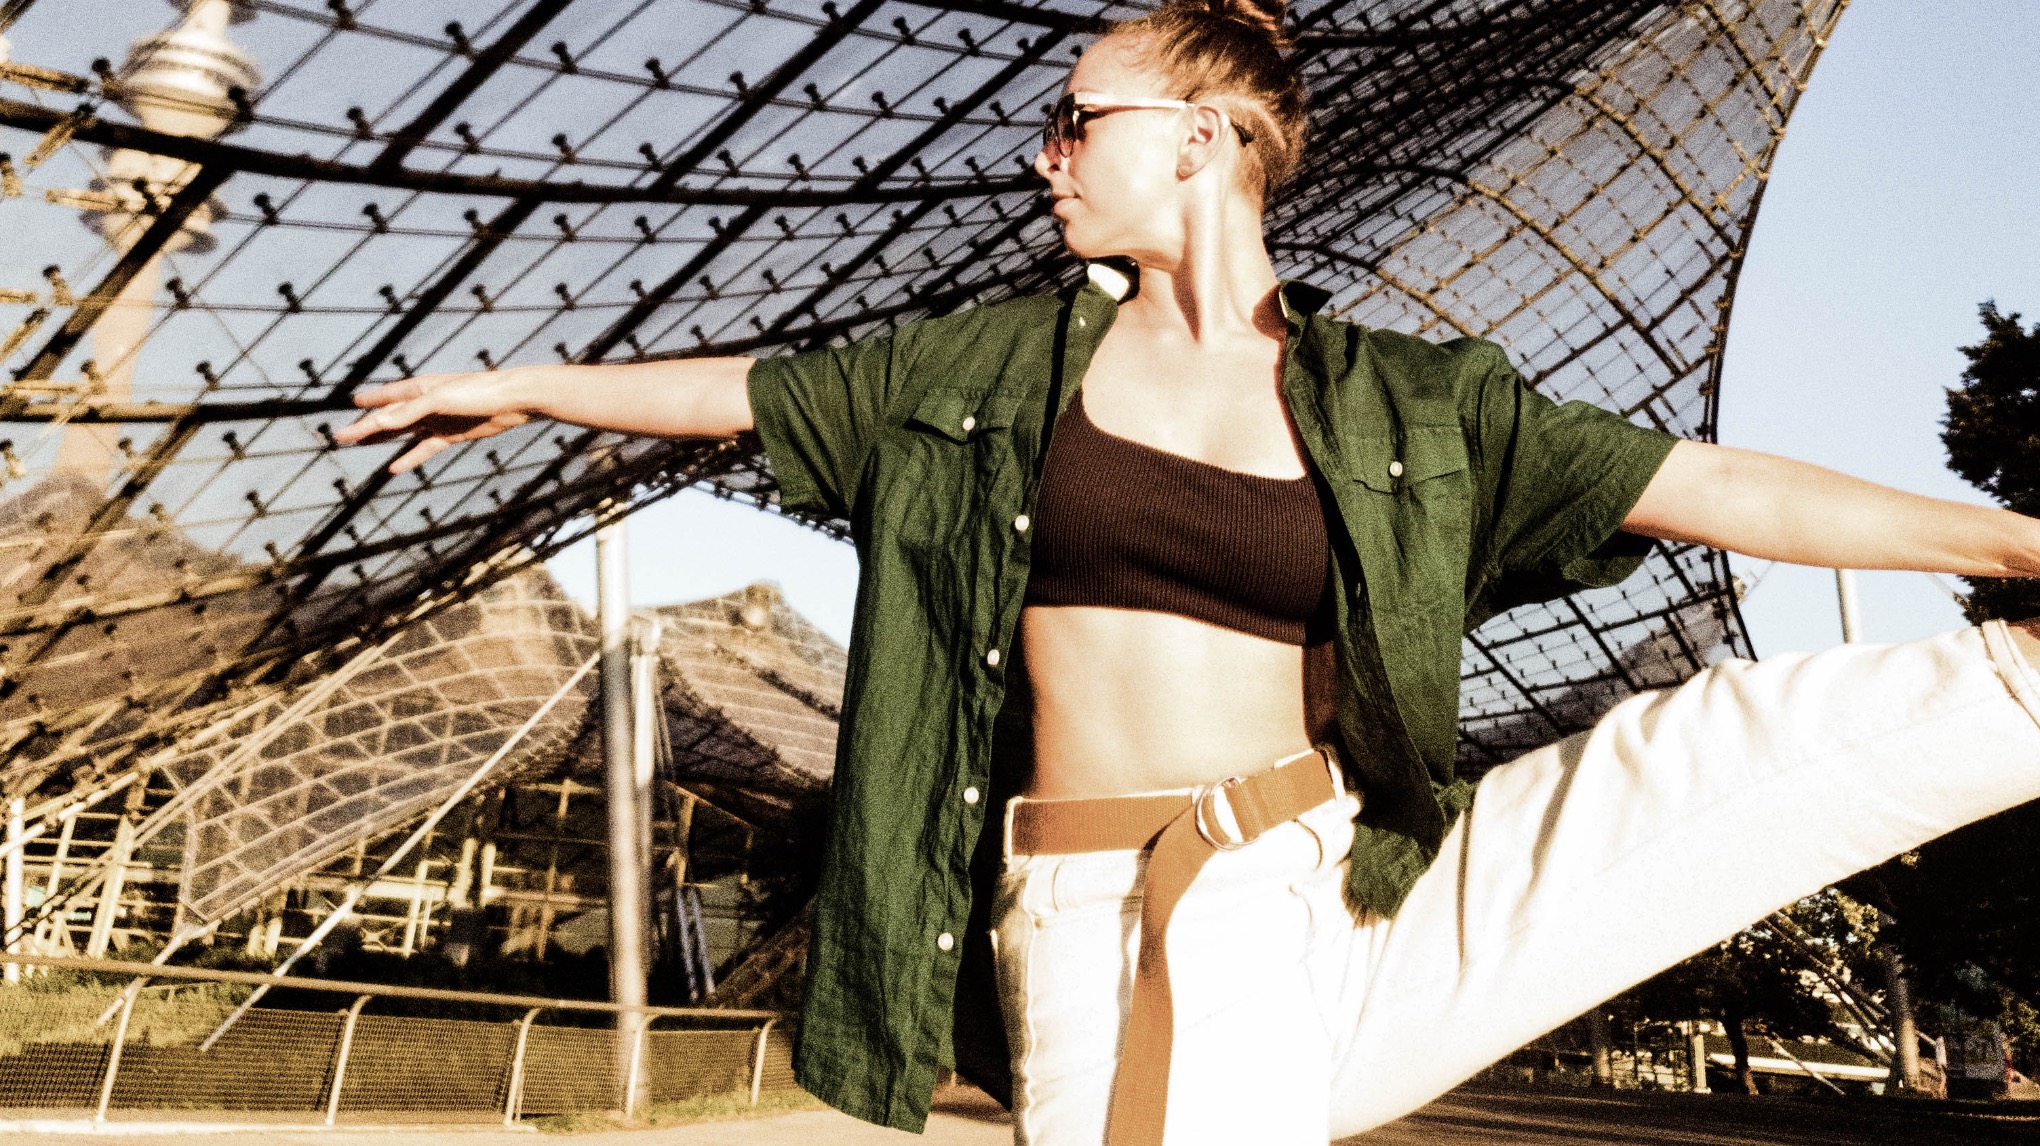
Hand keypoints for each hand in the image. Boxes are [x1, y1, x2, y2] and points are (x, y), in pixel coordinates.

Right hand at [334, 371, 535, 473]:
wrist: (514, 401)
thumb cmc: (478, 391)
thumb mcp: (439, 400)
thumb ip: (409, 411)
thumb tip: (378, 422)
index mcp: (419, 388)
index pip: (385, 402)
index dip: (367, 407)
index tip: (349, 410)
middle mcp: (425, 403)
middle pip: (390, 418)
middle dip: (366, 427)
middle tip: (342, 437)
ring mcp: (438, 419)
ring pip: (403, 432)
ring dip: (383, 440)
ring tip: (361, 446)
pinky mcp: (452, 434)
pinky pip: (424, 448)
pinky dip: (409, 458)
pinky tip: (394, 468)